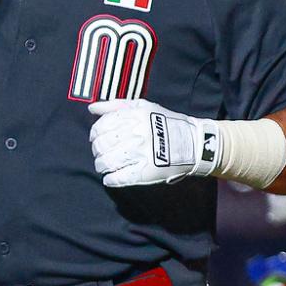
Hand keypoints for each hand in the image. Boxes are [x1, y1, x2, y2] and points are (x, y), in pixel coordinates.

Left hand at [88, 98, 222, 187]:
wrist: (194, 143)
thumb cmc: (166, 123)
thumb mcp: (143, 107)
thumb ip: (116, 106)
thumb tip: (91, 108)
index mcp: (135, 117)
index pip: (101, 127)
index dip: (94, 135)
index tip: (96, 139)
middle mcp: (138, 134)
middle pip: (101, 146)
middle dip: (97, 151)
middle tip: (101, 153)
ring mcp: (142, 154)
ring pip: (106, 162)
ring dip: (101, 165)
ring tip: (105, 165)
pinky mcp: (146, 172)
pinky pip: (118, 178)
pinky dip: (110, 179)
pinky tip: (110, 177)